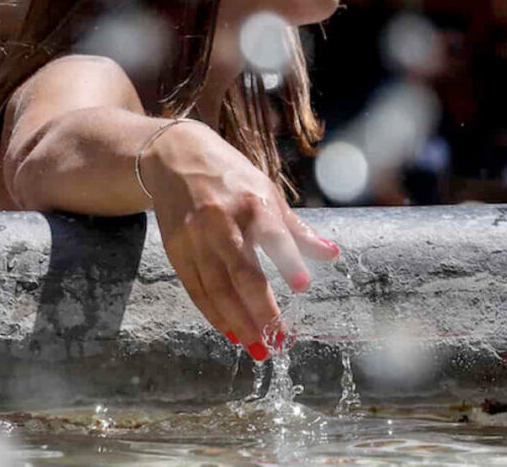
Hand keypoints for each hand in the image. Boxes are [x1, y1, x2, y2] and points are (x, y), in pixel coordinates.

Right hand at [140, 123, 339, 360]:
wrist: (174, 158)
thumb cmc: (230, 176)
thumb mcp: (267, 192)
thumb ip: (297, 230)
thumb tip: (332, 255)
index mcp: (252, 202)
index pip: (272, 236)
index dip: (287, 261)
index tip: (302, 287)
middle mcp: (221, 221)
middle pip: (241, 274)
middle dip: (260, 312)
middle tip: (279, 342)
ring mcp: (195, 237)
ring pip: (216, 289)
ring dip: (237, 323)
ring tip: (257, 348)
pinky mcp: (176, 250)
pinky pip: (196, 290)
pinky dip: (213, 314)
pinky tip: (230, 332)